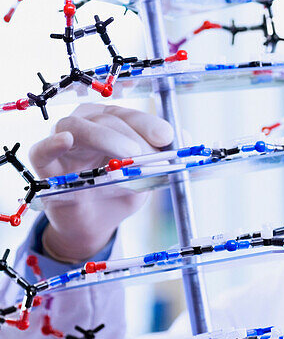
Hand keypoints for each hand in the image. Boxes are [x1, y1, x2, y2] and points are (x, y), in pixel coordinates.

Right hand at [29, 104, 173, 263]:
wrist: (94, 224)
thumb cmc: (118, 191)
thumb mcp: (146, 175)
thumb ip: (163, 157)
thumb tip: (186, 138)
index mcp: (112, 121)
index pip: (130, 115)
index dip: (149, 123)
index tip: (168, 137)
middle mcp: (86, 124)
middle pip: (108, 118)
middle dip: (133, 137)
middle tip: (149, 156)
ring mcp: (62, 141)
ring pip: (80, 127)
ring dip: (106, 138)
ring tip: (128, 156)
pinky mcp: (44, 163)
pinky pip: (42, 149)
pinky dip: (54, 143)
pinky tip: (66, 141)